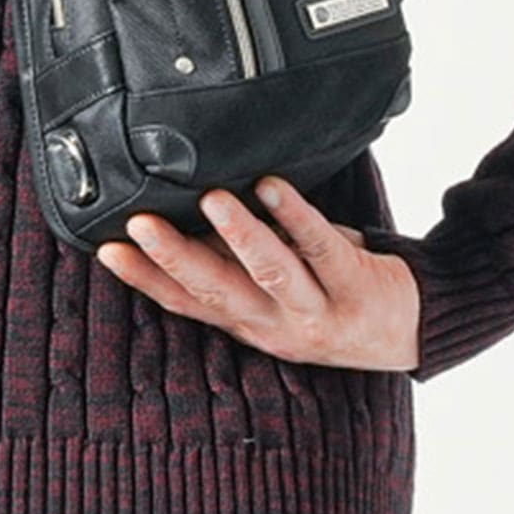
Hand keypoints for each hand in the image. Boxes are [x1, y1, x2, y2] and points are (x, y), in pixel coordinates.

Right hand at [94, 176, 420, 371]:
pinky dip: (296, 215)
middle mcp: (276, 324)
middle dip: (175, 257)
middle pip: (218, 292)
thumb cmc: (327, 292)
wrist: (407, 327)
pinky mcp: (355, 286)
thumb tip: (181, 214)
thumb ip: (230, 259)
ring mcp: (316, 310)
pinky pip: (323, 245)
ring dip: (238, 235)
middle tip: (139, 224)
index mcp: (248, 321)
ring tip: (211, 199)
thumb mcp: (272, 287)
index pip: (185, 302)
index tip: (105, 249)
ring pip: (271, 272)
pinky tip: (273, 187)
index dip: (144, 279)